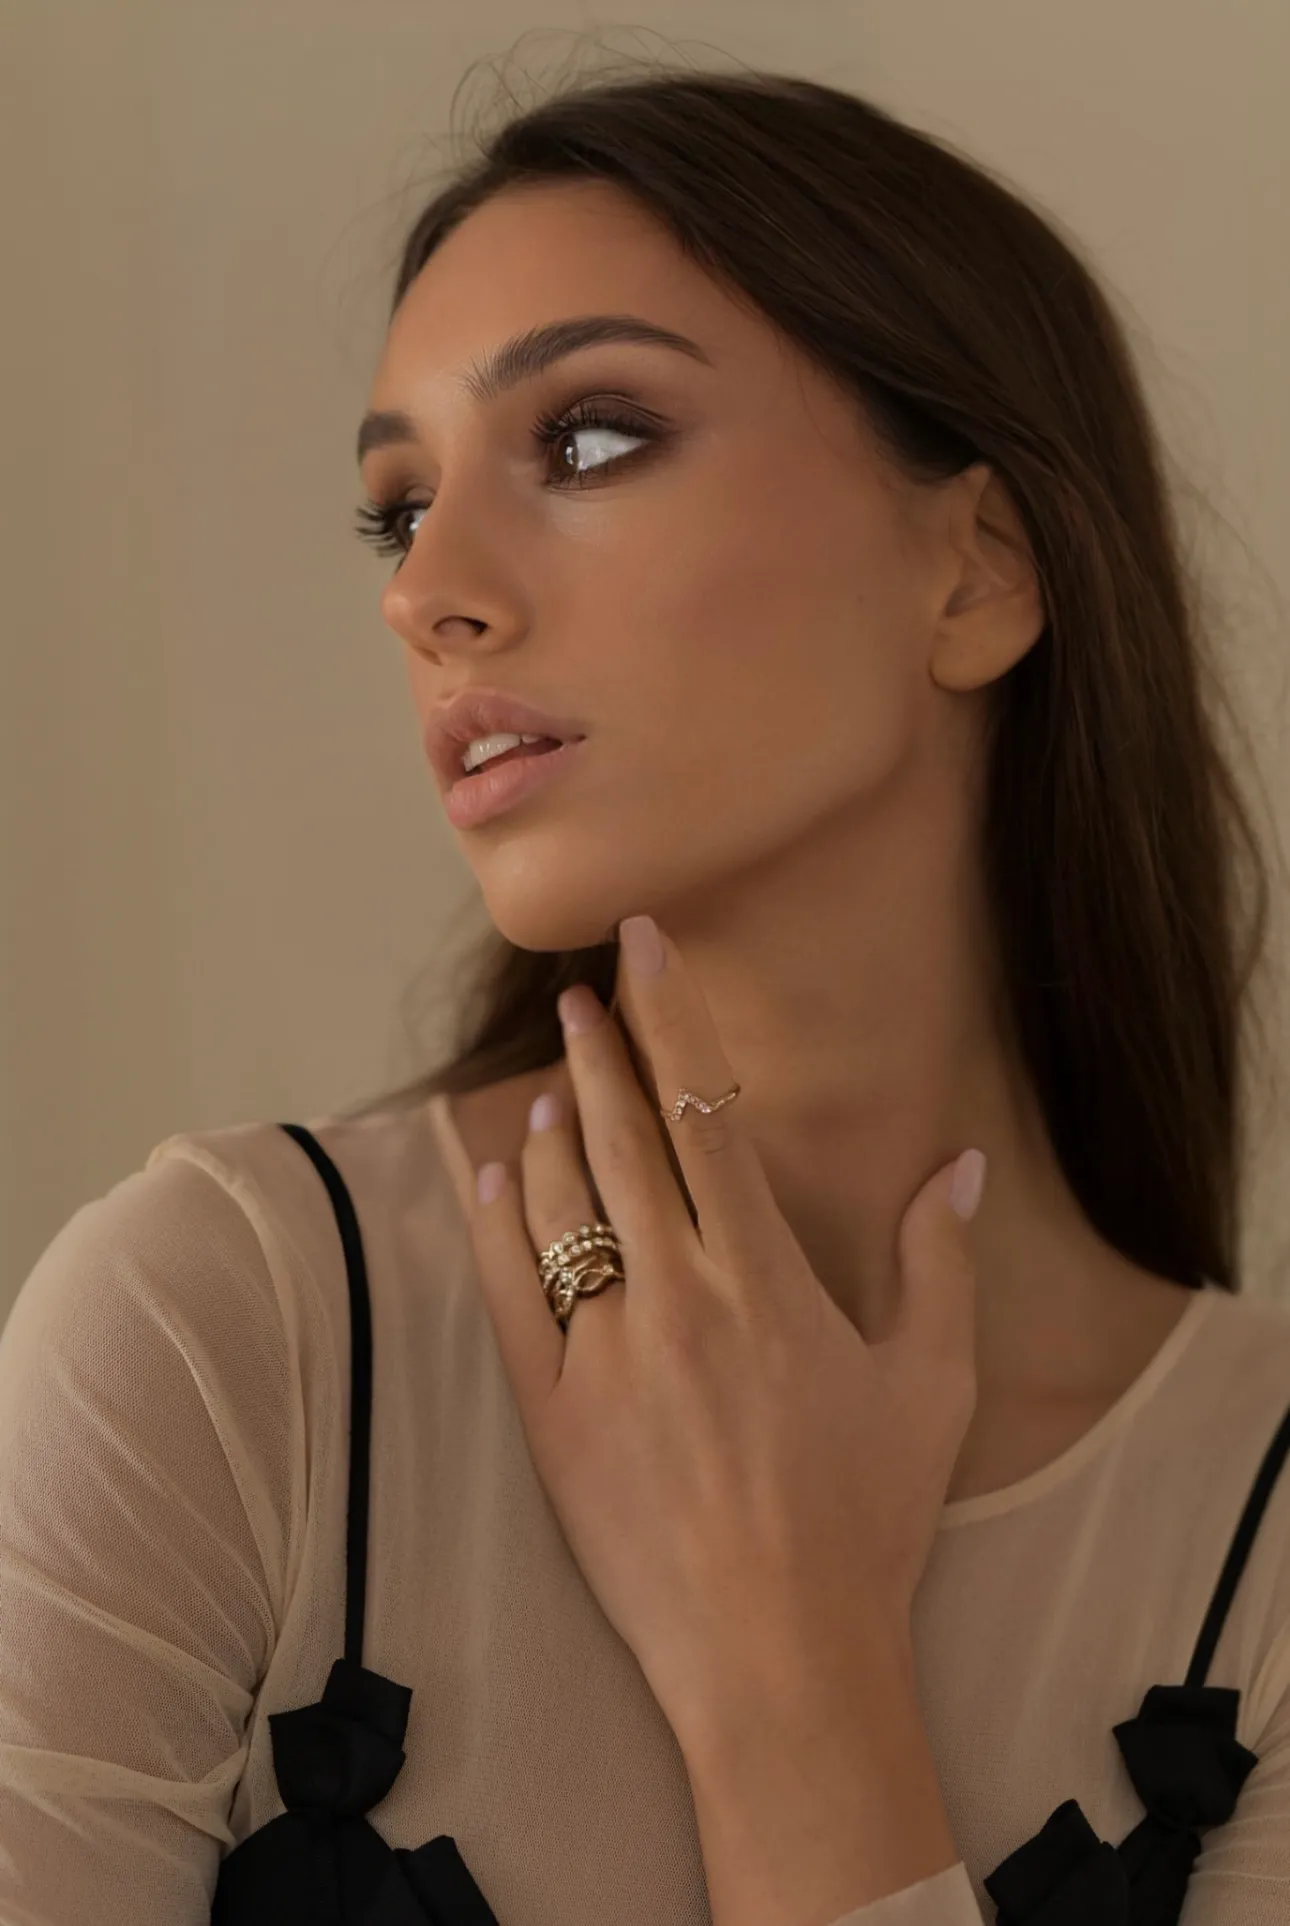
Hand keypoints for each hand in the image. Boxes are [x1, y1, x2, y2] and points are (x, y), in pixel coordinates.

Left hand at [466, 915, 985, 1751]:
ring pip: (558, 1205)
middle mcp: (675, 1295)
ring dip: (550, 1131)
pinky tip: (487, 1174)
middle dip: (597, 1052)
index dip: (668, 1018)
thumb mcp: (931, 1387)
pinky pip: (506, 1293)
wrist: (779, 1654)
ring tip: (552, 1087)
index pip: (704, 1111)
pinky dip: (491, 1223)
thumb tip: (958, 1168)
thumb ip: (940, 1264)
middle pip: (620, 1139)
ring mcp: (603, 1353)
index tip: (639, 951)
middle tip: (577, 995)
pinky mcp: (552, 1412)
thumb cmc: (865, 1521)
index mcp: (764, 1277)